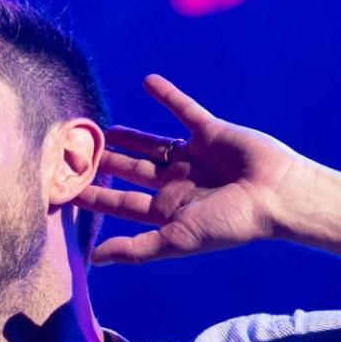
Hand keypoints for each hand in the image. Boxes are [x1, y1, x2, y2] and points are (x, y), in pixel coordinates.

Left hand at [78, 74, 318, 265]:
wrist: (277, 196)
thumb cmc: (231, 224)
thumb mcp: (178, 240)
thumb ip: (137, 249)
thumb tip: (94, 260)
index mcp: (168, 210)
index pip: (120, 203)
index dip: (94, 197)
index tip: (63, 189)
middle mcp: (177, 184)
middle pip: (131, 172)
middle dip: (104, 165)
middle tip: (74, 153)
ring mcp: (192, 157)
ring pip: (151, 143)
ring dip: (128, 136)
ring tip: (101, 129)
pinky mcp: (209, 132)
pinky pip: (184, 110)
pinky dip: (168, 95)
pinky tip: (147, 81)